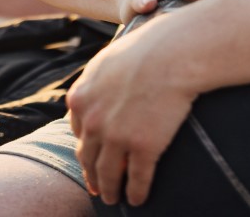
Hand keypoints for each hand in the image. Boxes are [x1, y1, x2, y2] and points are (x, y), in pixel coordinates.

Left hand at [67, 12, 194, 206]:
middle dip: (91, 175)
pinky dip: (135, 193)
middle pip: (88, 157)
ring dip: (109, 190)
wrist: (171, 54)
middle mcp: (92, 121)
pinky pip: (136, 179)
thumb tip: (90, 95)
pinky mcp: (142, 148)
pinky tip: (137, 199)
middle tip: (96, 188)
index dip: (85, 148)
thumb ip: (94, 82)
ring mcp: (116, 137)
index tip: (89, 158)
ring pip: (108, 174)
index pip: (78, 132)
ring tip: (112, 199)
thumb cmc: (144, 49)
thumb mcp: (106, 61)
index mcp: (80, 99)